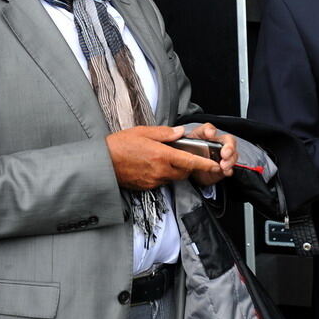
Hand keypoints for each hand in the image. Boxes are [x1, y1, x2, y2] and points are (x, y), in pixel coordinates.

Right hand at [105, 126, 221, 190]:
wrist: (102, 163)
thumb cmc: (120, 144)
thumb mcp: (143, 132)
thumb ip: (165, 133)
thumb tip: (180, 132)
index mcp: (161, 155)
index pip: (189, 161)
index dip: (205, 164)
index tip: (215, 165)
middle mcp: (160, 171)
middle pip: (184, 172)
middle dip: (187, 165)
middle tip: (182, 155)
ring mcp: (153, 181)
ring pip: (173, 177)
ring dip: (174, 170)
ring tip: (163, 158)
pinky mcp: (147, 187)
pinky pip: (161, 182)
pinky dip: (162, 174)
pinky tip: (152, 165)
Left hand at [183, 122, 237, 186]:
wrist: (186, 172)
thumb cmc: (184, 154)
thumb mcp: (179, 146)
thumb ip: (177, 138)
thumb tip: (176, 132)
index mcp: (203, 136)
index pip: (209, 129)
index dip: (210, 131)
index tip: (210, 135)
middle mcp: (215, 143)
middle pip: (227, 140)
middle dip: (228, 146)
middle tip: (225, 154)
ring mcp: (221, 155)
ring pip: (232, 153)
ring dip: (230, 159)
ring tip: (224, 165)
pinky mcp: (223, 167)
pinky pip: (231, 167)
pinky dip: (229, 170)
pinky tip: (226, 171)